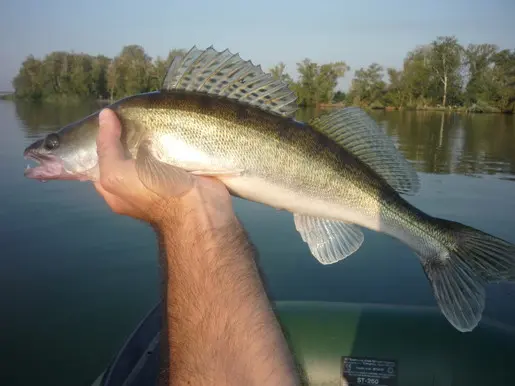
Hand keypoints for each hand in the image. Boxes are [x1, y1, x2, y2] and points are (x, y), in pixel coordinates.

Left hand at [93, 108, 234, 228]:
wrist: (199, 207)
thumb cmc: (153, 195)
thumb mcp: (116, 175)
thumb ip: (106, 147)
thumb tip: (105, 115)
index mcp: (118, 189)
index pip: (101, 162)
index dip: (100, 140)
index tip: (105, 116)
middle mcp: (139, 183)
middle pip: (129, 151)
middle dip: (129, 131)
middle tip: (131, 108)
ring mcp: (164, 175)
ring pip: (154, 147)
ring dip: (154, 130)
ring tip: (151, 106)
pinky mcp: (186, 167)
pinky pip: (177, 146)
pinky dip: (175, 134)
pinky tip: (172, 117)